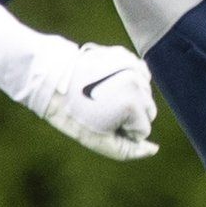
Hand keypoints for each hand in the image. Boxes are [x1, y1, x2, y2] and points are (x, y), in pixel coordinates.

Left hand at [28, 39, 158, 161]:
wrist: (52, 81)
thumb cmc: (73, 115)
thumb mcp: (98, 141)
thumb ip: (129, 151)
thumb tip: (154, 149)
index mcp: (132, 104)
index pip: (143, 130)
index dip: (122, 131)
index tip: (100, 122)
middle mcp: (137, 82)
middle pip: (149, 110)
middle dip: (130, 115)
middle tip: (101, 110)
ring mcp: (132, 65)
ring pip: (146, 93)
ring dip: (131, 98)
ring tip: (103, 96)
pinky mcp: (125, 55)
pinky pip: (140, 74)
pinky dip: (129, 81)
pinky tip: (109, 83)